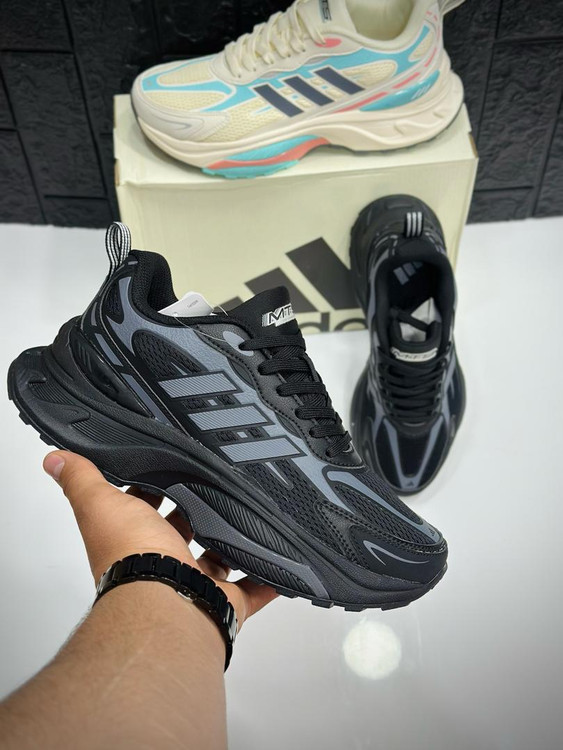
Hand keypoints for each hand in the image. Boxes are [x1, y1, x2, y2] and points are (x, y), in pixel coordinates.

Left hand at [43, 451, 277, 628]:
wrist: (167, 606)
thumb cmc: (132, 554)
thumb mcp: (101, 504)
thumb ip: (82, 479)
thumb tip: (54, 459)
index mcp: (134, 539)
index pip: (142, 508)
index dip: (152, 488)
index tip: (170, 466)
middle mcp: (162, 564)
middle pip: (182, 533)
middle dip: (198, 512)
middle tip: (217, 485)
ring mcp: (195, 585)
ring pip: (217, 561)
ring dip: (232, 543)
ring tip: (251, 514)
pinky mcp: (225, 604)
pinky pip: (253, 590)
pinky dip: (268, 578)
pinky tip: (280, 561)